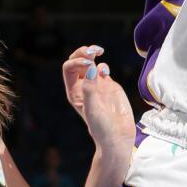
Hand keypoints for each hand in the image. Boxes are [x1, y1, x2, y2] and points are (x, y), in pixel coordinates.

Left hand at [61, 46, 135, 162]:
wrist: (118, 137)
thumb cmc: (101, 128)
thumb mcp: (92, 110)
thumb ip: (90, 89)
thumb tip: (91, 68)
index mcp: (74, 92)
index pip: (69, 68)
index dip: (77, 61)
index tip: (88, 64)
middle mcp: (83, 86)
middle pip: (77, 62)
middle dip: (83, 52)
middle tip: (93, 50)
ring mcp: (96, 85)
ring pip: (90, 63)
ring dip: (92, 54)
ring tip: (98, 50)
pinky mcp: (109, 85)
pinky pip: (103, 69)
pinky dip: (104, 66)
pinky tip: (106, 72)